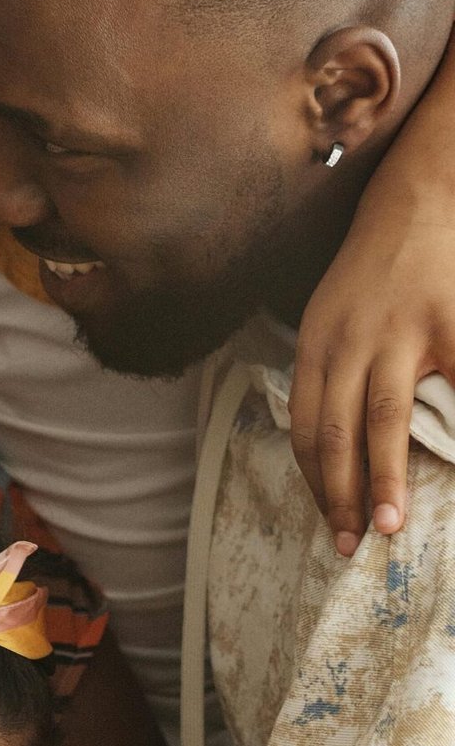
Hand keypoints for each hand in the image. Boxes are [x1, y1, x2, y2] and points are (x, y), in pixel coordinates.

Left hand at [290, 198, 454, 557]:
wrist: (417, 201)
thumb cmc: (374, 275)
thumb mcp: (332, 319)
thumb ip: (330, 376)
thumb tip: (332, 450)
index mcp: (315, 346)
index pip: (305, 430)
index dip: (316, 483)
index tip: (331, 526)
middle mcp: (347, 342)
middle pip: (335, 433)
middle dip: (342, 496)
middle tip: (352, 545)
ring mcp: (398, 332)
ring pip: (383, 420)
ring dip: (385, 479)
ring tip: (392, 525)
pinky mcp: (446, 322)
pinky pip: (452, 384)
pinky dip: (451, 429)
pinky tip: (452, 466)